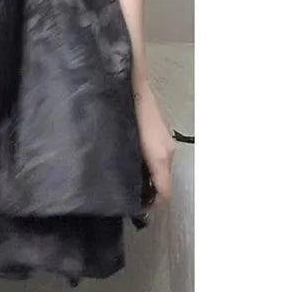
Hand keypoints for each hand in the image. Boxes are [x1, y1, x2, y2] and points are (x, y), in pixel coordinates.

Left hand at [133, 78, 175, 203]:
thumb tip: (129, 187)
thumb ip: (130, 167)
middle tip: (125, 195)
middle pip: (162, 180)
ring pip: (158, 168)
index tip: (134, 209)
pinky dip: (144, 163)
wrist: (131, 82)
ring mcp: (164, 139)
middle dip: (147, 191)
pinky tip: (127, 159)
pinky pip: (154, 155)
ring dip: (145, 177)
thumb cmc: (127, 111)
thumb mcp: (125, 143)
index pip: (164, 192)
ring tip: (123, 178)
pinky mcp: (158, 131)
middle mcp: (167, 150)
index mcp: (161, 156)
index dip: (151, 205)